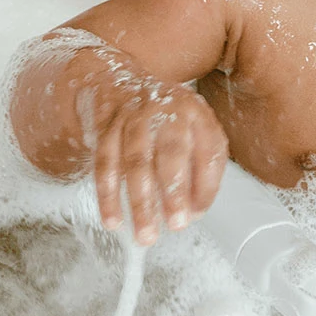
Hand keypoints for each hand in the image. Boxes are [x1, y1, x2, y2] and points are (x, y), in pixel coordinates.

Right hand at [85, 79, 228, 245]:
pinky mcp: (106, 125)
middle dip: (174, 192)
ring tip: (145, 234)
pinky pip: (105, 162)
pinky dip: (108, 194)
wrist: (116, 81)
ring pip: (136, 160)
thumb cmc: (161, 117)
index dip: (206, 185)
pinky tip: (113, 219)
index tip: (196, 215)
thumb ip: (200, 169)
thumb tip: (193, 212)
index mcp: (196, 112)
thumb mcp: (191, 130)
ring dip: (140, 201)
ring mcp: (134, 115)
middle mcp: (167, 110)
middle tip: (176, 225)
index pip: (210, 150)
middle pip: (172, 151)